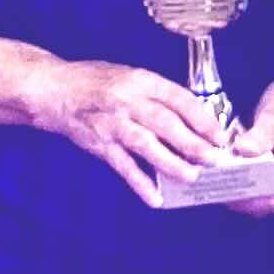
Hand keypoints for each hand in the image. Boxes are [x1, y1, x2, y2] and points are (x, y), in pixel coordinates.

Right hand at [31, 57, 236, 201]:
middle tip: (214, 159)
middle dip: (194, 143)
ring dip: (171, 163)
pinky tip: (156, 198)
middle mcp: (127, 100)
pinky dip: (140, 183)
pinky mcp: (98, 144)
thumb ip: (157, 95)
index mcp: (140, 80)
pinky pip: (122, 166)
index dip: (202, 118)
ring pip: (146, 145)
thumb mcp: (130, 76)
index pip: (178, 98)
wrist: (54, 89)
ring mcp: (112, 123)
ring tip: (192, 177)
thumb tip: (191, 118)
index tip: (219, 134)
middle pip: (166, 123)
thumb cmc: (95, 82)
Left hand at [228, 68, 273, 216]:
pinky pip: (259, 183)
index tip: (227, 192)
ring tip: (218, 181)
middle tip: (216, 187)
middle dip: (241, 199)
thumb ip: (261, 135)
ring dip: (240, 191)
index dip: (252, 203)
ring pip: (262, 195)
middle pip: (267, 202)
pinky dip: (243, 181)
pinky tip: (227, 172)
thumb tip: (243, 150)